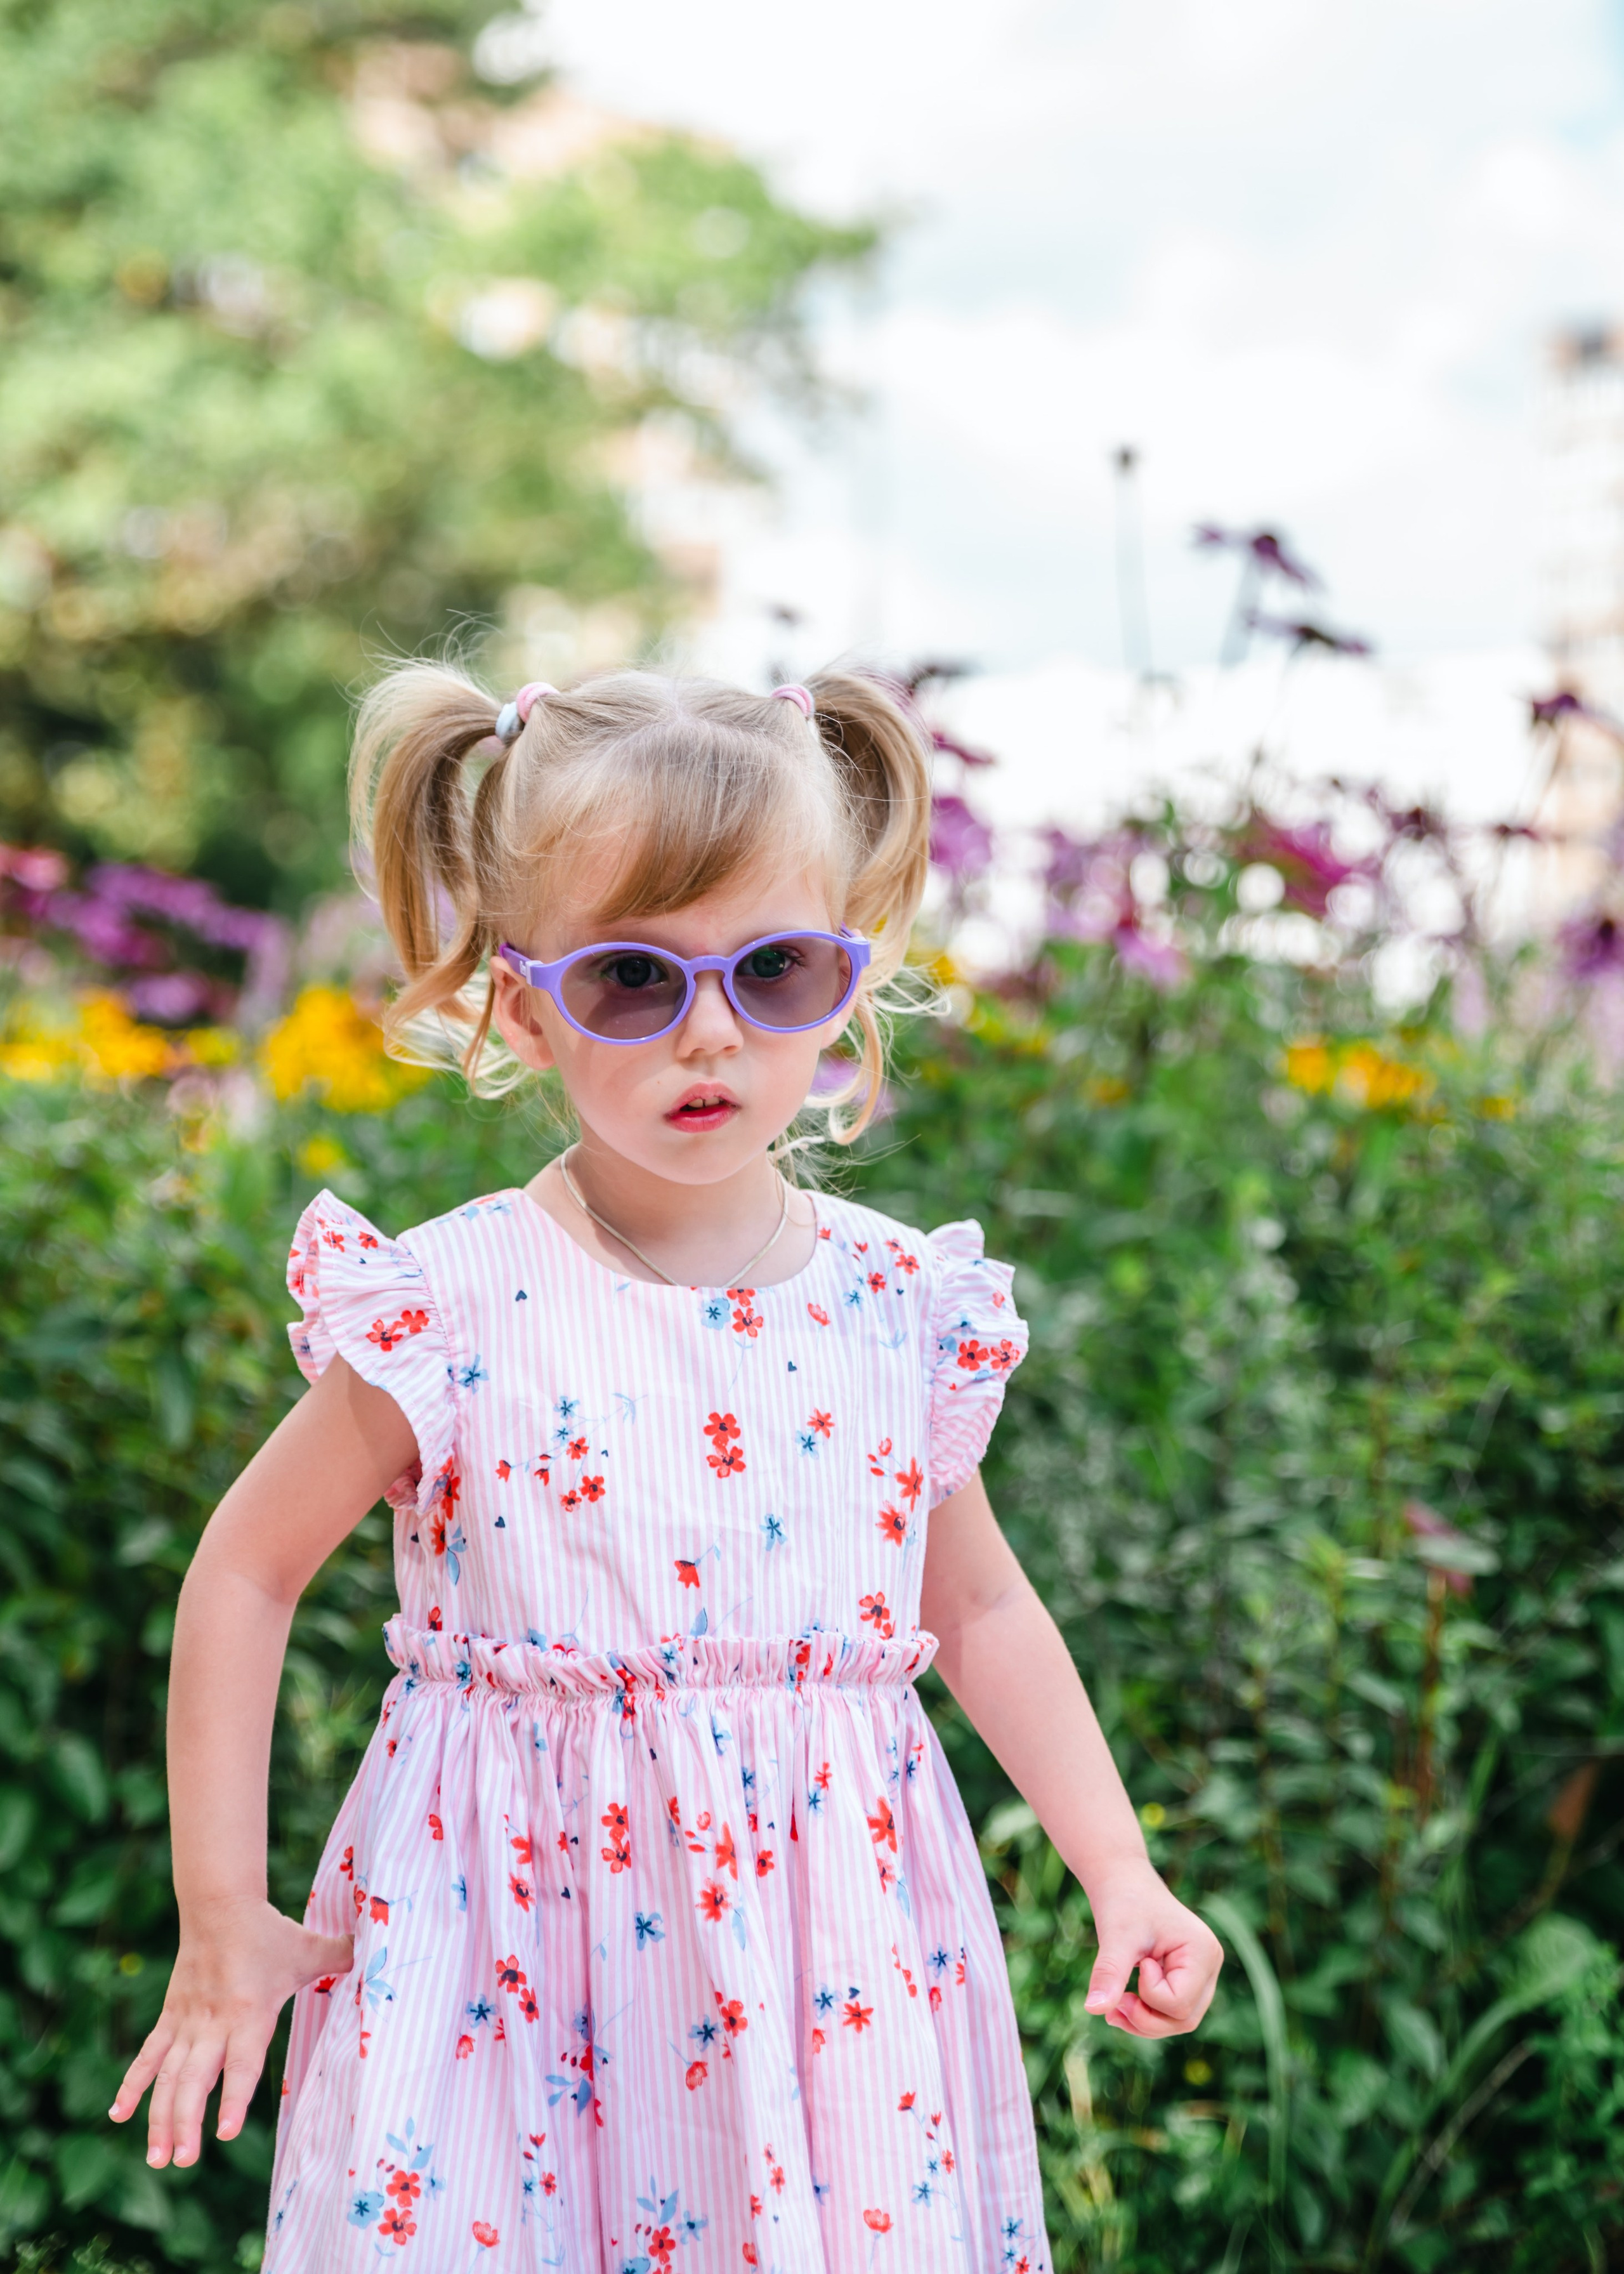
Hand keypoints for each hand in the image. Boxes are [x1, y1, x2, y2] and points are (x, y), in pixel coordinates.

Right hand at [109, 1898, 352, 2166]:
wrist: (221, 1906)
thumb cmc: (271, 1934)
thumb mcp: (310, 1947)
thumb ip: (343, 1956)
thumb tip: (388, 1950)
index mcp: (249, 2012)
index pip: (241, 2063)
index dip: (234, 2097)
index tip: (225, 2133)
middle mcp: (213, 2023)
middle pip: (195, 2080)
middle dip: (186, 2122)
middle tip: (182, 2161)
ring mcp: (187, 2022)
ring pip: (167, 2077)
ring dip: (159, 2118)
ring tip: (156, 2158)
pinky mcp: (171, 2018)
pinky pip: (148, 2056)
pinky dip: (133, 2085)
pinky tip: (118, 2114)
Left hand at [1084, 1858, 1222, 2036]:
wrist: (1124, 1883)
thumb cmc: (1124, 1903)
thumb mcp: (1115, 1937)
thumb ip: (1109, 1974)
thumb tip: (1093, 2009)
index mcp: (1203, 1951)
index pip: (1179, 2003)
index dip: (1148, 1995)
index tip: (1136, 1963)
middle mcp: (1210, 1966)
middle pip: (1184, 2019)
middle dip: (1146, 2020)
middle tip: (1114, 2006)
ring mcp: (1202, 1974)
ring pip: (1179, 2021)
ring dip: (1144, 2022)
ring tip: (1113, 2009)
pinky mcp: (1188, 1979)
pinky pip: (1171, 2012)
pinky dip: (1147, 2014)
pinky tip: (1121, 2004)